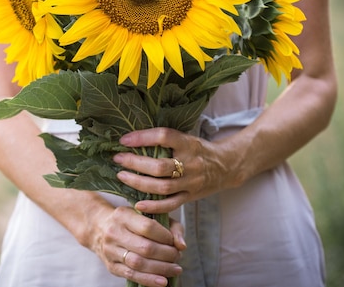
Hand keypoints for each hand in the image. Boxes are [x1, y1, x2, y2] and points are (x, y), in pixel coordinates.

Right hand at [90, 205, 184, 286]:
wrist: (100, 229)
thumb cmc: (131, 221)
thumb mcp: (147, 215)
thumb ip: (169, 226)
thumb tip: (181, 245)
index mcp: (123, 215)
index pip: (148, 227)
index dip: (165, 236)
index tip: (174, 241)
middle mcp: (114, 232)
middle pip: (145, 247)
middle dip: (166, 255)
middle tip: (178, 257)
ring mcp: (110, 250)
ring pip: (138, 263)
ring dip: (161, 269)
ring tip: (175, 269)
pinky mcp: (111, 266)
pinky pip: (131, 275)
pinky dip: (149, 280)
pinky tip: (163, 281)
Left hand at [115, 127, 244, 214]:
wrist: (225, 166)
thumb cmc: (198, 150)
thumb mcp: (186, 138)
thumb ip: (165, 140)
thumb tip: (132, 137)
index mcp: (189, 143)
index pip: (164, 137)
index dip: (143, 137)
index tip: (124, 139)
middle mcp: (191, 163)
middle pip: (160, 166)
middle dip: (135, 163)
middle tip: (118, 158)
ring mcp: (191, 182)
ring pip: (162, 186)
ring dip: (139, 183)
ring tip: (122, 176)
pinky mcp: (190, 196)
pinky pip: (171, 204)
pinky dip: (154, 206)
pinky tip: (138, 204)